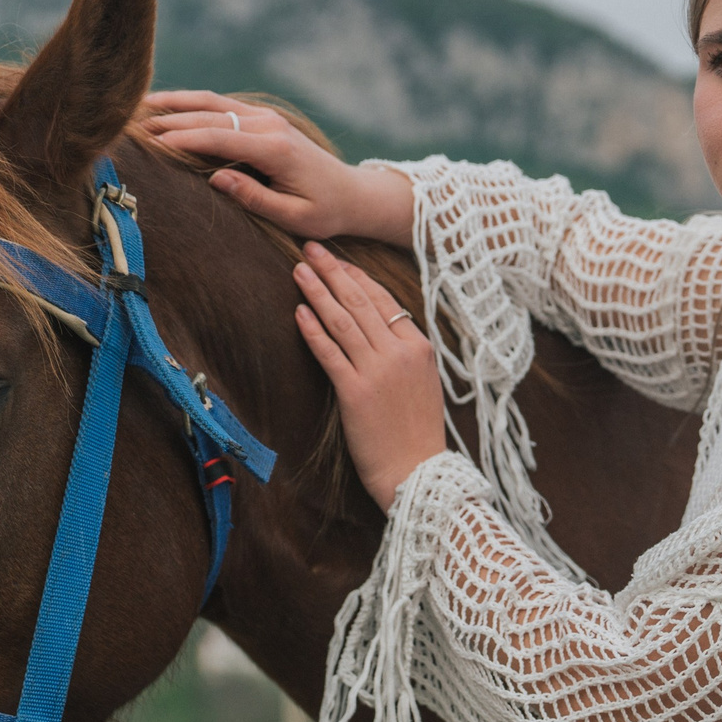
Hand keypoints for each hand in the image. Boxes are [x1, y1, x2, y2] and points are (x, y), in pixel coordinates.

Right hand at [140, 89, 414, 245]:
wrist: (352, 194)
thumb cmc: (324, 212)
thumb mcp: (294, 216)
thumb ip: (255, 197)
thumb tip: (215, 179)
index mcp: (275, 149)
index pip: (218, 138)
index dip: (181, 139)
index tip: (148, 143)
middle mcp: (268, 125)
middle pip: (208, 116)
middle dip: (168, 120)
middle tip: (127, 127)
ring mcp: (265, 117)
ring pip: (211, 102)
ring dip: (175, 103)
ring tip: (137, 107)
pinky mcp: (263, 118)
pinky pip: (220, 105)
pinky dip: (191, 104)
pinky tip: (165, 107)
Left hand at [292, 242, 446, 509]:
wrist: (418, 472)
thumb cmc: (418, 433)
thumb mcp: (423, 384)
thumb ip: (404, 354)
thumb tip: (381, 330)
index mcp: (419, 348)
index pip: (385, 301)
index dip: (358, 277)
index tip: (339, 261)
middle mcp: (400, 353)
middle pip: (361, 303)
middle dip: (333, 272)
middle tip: (312, 249)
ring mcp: (378, 372)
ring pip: (343, 321)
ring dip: (318, 292)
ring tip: (298, 270)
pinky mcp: (356, 393)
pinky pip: (330, 353)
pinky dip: (313, 330)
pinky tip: (299, 311)